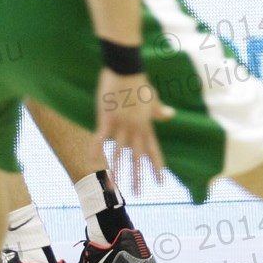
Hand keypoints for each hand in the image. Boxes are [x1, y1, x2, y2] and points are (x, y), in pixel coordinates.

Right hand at [95, 67, 174, 192]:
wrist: (126, 69)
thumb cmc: (139, 83)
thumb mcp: (152, 99)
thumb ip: (159, 111)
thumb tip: (171, 115)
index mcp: (146, 125)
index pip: (153, 149)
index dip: (156, 165)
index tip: (161, 180)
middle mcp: (135, 128)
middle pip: (137, 155)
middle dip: (138, 175)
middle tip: (138, 192)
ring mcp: (121, 125)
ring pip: (118, 152)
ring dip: (116, 170)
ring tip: (114, 186)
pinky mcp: (107, 119)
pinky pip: (100, 137)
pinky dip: (96, 149)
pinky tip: (92, 161)